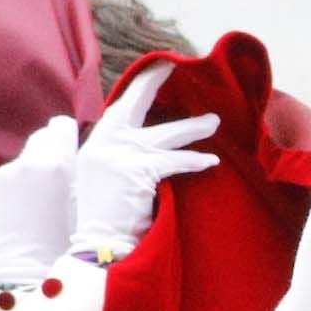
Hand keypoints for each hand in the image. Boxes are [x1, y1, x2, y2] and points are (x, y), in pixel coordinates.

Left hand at [0, 116, 80, 288]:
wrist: (20, 277)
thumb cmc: (64, 249)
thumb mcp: (86, 207)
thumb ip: (83, 174)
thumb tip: (83, 154)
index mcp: (54, 165)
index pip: (60, 127)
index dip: (69, 139)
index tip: (73, 150)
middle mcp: (23, 163)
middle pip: (40, 140)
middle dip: (50, 154)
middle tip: (60, 182)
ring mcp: (0, 175)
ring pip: (22, 162)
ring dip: (31, 175)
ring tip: (40, 206)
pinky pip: (5, 180)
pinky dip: (13, 191)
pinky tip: (20, 214)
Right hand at [69, 62, 219, 263]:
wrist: (97, 244)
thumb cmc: (100, 218)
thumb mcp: (96, 178)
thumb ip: (112, 155)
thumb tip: (137, 140)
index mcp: (95, 143)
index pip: (118, 107)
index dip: (138, 87)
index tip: (156, 69)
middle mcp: (105, 143)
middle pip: (135, 104)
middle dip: (155, 82)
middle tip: (175, 65)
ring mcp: (120, 154)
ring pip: (166, 134)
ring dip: (193, 128)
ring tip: (214, 121)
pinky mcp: (138, 170)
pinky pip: (174, 161)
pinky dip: (193, 161)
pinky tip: (210, 160)